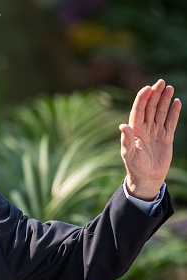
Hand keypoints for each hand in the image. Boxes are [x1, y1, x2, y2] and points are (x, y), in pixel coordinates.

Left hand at [119, 79, 181, 199]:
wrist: (147, 177)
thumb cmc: (135, 167)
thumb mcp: (129, 154)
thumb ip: (126, 140)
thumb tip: (122, 126)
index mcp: (135, 130)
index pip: (138, 110)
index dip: (142, 99)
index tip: (147, 88)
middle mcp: (145, 128)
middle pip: (150, 107)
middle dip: (155, 95)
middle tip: (161, 82)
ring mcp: (156, 132)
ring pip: (161, 112)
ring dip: (165, 100)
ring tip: (169, 88)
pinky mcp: (166, 137)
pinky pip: (170, 122)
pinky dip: (174, 112)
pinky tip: (177, 102)